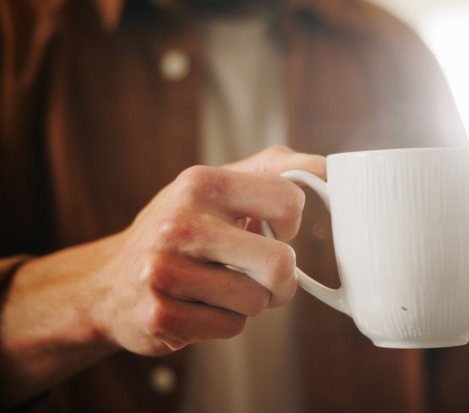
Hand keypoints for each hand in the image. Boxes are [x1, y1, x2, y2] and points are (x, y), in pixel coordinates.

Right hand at [92, 145, 325, 354]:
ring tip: (222, 288)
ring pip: (257, 301)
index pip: (289, 201)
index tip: (277, 230)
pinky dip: (226, 322)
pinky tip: (200, 306)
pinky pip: (232, 327)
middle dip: (282, 278)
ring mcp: (164, 271)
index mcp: (200, 183)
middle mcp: (179, 224)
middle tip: (266, 275)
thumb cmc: (181, 230)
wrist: (110, 283)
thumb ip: (274, 170)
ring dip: (251, 302)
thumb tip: (329, 169)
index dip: (293, 222)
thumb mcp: (217, 186)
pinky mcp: (159, 315)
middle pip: (280, 264)